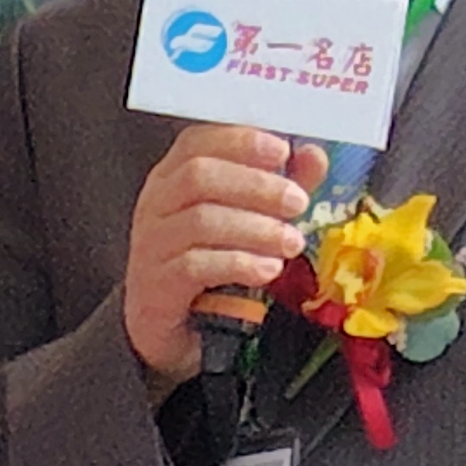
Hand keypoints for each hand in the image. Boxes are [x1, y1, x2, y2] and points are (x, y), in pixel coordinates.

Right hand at [122, 126, 331, 396]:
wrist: (169, 325)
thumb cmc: (209, 260)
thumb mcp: (248, 217)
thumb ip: (280, 184)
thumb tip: (314, 154)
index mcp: (173, 176)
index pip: (197, 141)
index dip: (240, 140)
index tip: (284, 150)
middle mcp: (156, 203)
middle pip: (199, 176)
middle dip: (256, 185)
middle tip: (298, 202)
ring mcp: (151, 243)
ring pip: (201, 220)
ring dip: (256, 228)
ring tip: (292, 242)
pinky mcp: (156, 283)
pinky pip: (195, 266)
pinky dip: (239, 264)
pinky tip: (268, 269)